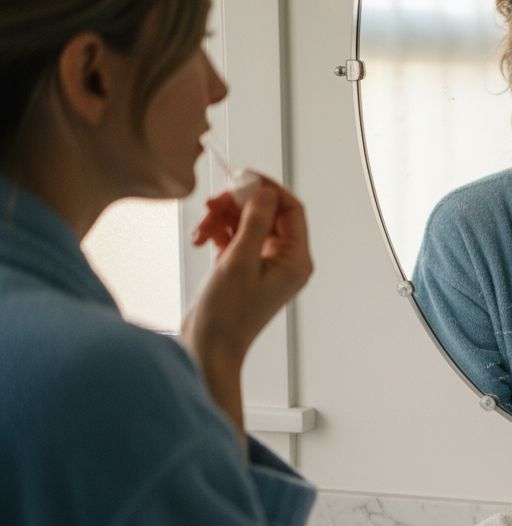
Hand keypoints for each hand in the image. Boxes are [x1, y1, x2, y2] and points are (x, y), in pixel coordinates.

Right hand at [182, 177, 313, 438]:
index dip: (268, 189)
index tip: (241, 177)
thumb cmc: (226, 316)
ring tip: (200, 230)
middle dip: (237, 205)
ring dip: (221, 219)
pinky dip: (217, 233)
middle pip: (267, 213)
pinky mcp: (244, 268)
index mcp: (296, 260)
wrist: (207, 349)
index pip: (291, 209)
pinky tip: (200, 239)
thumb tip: (264, 191)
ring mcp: (264, 264)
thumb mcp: (239, 261)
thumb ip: (255, 222)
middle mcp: (286, 261)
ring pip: (247, 222)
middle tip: (212, 204)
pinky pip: (234, 236)